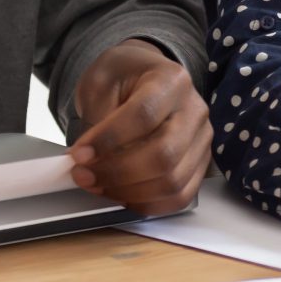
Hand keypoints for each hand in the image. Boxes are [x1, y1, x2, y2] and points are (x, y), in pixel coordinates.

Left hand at [70, 39, 210, 214]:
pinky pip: (178, 197)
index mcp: (172, 80)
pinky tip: (120, 195)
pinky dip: (146, 204)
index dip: (109, 140)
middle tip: (83, 174)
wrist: (143, 77)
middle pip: (163, 154)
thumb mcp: (100, 81)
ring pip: (172, 181)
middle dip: (117, 172)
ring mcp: (201, 140)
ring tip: (97, 184)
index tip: (79, 154)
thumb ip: (97, 116)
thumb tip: (90, 159)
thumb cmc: (122, 77)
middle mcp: (195, 110)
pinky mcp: (199, 164)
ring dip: (128, 192)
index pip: (144, 115)